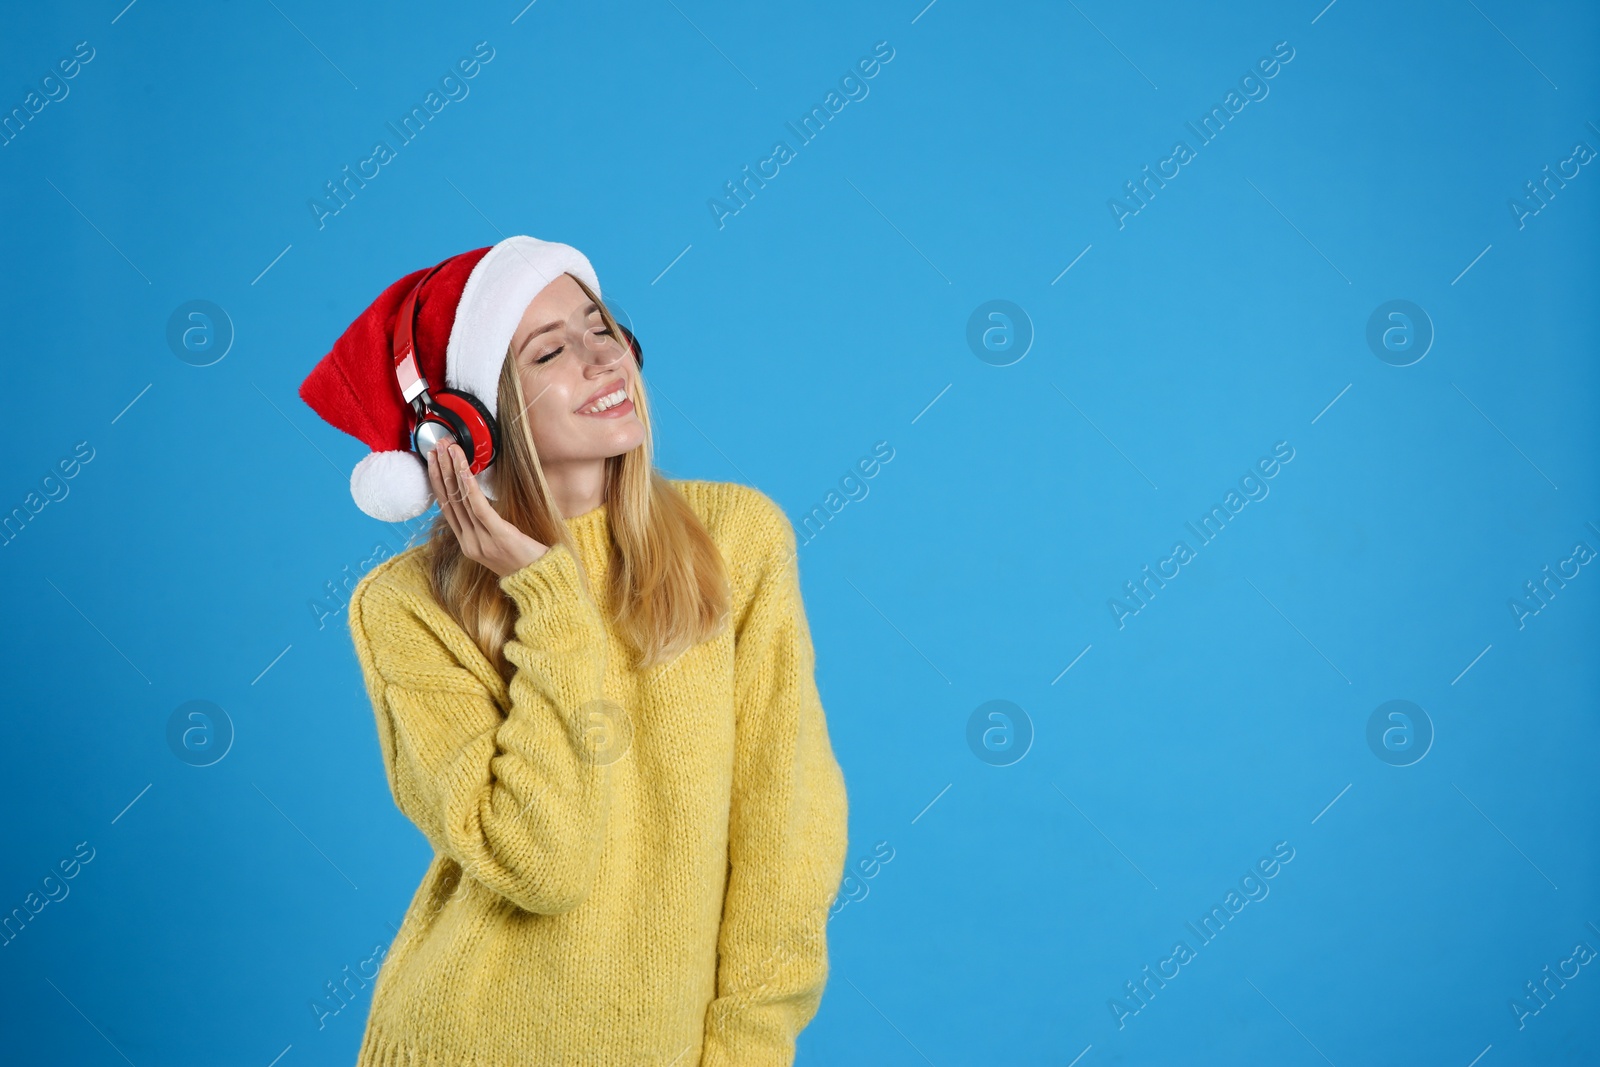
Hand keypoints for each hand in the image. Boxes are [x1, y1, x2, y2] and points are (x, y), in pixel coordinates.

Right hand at [425, 440, 550, 577]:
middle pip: (450, 500)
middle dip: (441, 470)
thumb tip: (479, 499)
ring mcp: (481, 540)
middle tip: (436, 447)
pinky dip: (469, 486)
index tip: (432, 461)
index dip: (438, 482)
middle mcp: (469, 542)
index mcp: (467, 544)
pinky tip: (464, 469)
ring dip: (453, 471)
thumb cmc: (523, 560)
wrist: (541, 580)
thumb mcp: (497, 543)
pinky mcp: (498, 535)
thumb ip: (485, 525)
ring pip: (461, 500)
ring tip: (449, 450)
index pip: (447, 508)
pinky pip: (479, 507)